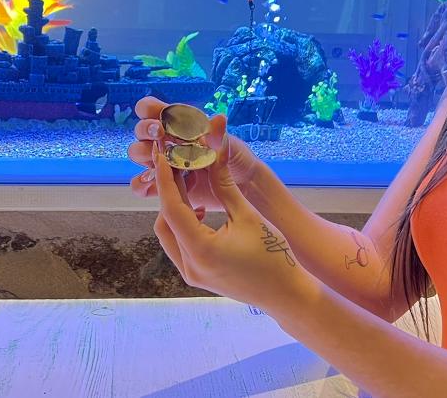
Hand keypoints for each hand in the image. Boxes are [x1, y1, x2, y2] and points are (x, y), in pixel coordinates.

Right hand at [127, 96, 260, 212]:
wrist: (241, 186)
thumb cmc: (234, 157)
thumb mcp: (228, 144)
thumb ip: (218, 135)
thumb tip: (219, 118)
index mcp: (178, 123)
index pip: (150, 108)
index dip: (148, 110)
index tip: (160, 121)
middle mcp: (166, 140)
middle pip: (141, 130)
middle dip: (146, 131)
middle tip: (161, 135)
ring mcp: (162, 162)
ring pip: (137, 154)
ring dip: (144, 155)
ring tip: (162, 162)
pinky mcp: (161, 185)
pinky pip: (141, 184)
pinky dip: (143, 185)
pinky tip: (158, 186)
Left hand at [152, 133, 314, 310]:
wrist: (285, 293)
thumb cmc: (273, 255)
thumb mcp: (248, 216)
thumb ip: (225, 186)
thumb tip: (214, 153)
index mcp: (201, 250)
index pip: (172, 209)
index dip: (165, 179)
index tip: (161, 155)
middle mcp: (189, 266)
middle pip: (164, 222)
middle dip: (169, 194)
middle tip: (178, 168)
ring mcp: (191, 274)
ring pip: (169, 235)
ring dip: (176, 210)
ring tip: (191, 187)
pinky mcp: (197, 276)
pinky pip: (179, 246)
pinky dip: (183, 226)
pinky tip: (201, 211)